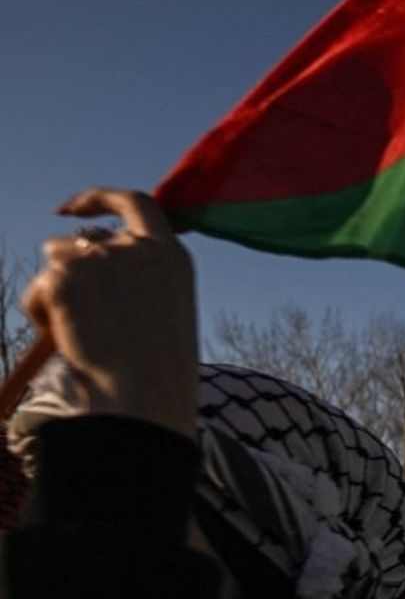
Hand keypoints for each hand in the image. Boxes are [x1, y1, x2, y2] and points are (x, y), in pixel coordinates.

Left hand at [21, 189, 197, 435]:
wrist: (143, 399)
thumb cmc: (155, 373)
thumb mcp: (163, 313)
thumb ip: (138, 280)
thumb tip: (76, 265)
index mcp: (172, 256)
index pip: (136, 203)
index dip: (99, 199)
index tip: (71, 207)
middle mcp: (138, 248)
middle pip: (79, 240)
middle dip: (65, 267)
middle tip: (70, 309)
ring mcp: (103, 258)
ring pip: (54, 260)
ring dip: (55, 291)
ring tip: (77, 334)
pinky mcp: (67, 275)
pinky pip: (37, 289)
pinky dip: (40, 314)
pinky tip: (66, 341)